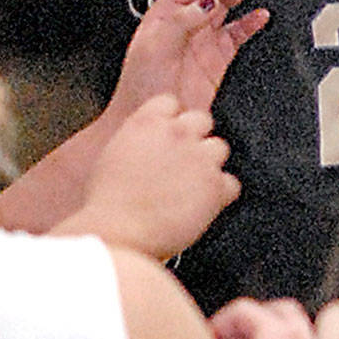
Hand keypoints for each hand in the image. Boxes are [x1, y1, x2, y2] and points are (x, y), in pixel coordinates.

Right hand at [71, 94, 237, 257]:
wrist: (116, 236)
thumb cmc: (106, 206)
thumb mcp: (113, 157)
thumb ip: (138, 141)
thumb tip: (151, 146)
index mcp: (147, 123)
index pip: (170, 103)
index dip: (171, 121)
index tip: (167, 138)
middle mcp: (176, 133)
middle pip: (202, 120)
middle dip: (195, 139)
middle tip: (182, 165)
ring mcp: (199, 158)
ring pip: (220, 148)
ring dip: (209, 165)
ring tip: (192, 188)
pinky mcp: (214, 187)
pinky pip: (231, 184)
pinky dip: (220, 196)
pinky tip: (203, 208)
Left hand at [104, 0, 272, 122]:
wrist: (150, 126)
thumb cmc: (140, 91)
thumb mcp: (153, 50)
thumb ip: (181, 22)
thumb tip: (206, 2)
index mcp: (166, 11)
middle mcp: (186, 19)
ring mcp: (203, 37)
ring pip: (230, 2)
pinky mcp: (217, 58)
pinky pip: (238, 32)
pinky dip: (253, 21)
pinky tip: (262, 15)